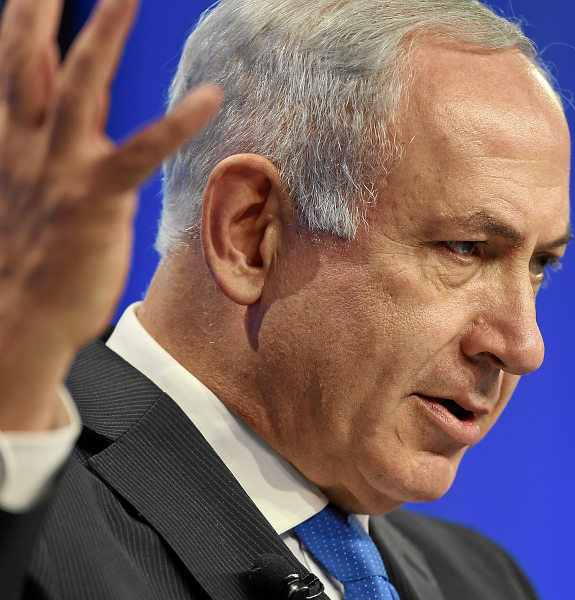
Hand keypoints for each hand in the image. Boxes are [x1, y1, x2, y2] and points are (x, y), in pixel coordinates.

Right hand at [0, 0, 219, 430]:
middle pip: (25, 58)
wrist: (14, 321)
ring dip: (102, 37)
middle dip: (37, 6)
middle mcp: (23, 144)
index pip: (9, 61)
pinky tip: (209, 96)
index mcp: (4, 137)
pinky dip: (174, 123)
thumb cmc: (26, 251)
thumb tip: (66, 86)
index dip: (21, 17)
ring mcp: (57, 171)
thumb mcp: (21, 180)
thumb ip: (42, 129)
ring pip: (76, 88)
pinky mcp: (95, 202)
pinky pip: (139, 154)